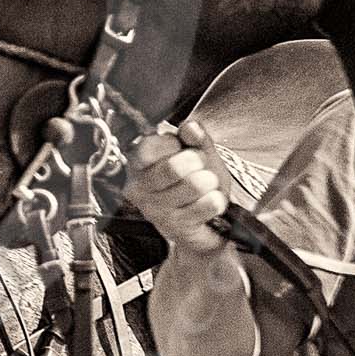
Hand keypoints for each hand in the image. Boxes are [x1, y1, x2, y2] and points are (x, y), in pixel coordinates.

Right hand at [125, 127, 229, 256]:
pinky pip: (204, 206)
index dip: (171, 144)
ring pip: (191, 186)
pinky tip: (212, 200)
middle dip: (196, 161)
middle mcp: (140, 188)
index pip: (147, 149)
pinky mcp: (175, 227)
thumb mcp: (197, 152)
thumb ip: (194, 137)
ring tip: (207, 182)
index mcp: (138, 164)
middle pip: (171, 168)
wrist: (206, 221)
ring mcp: (156, 210)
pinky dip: (216, 200)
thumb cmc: (196, 181)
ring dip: (208, 180)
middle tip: (200, 163)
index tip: (180, 146)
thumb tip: (191, 128)